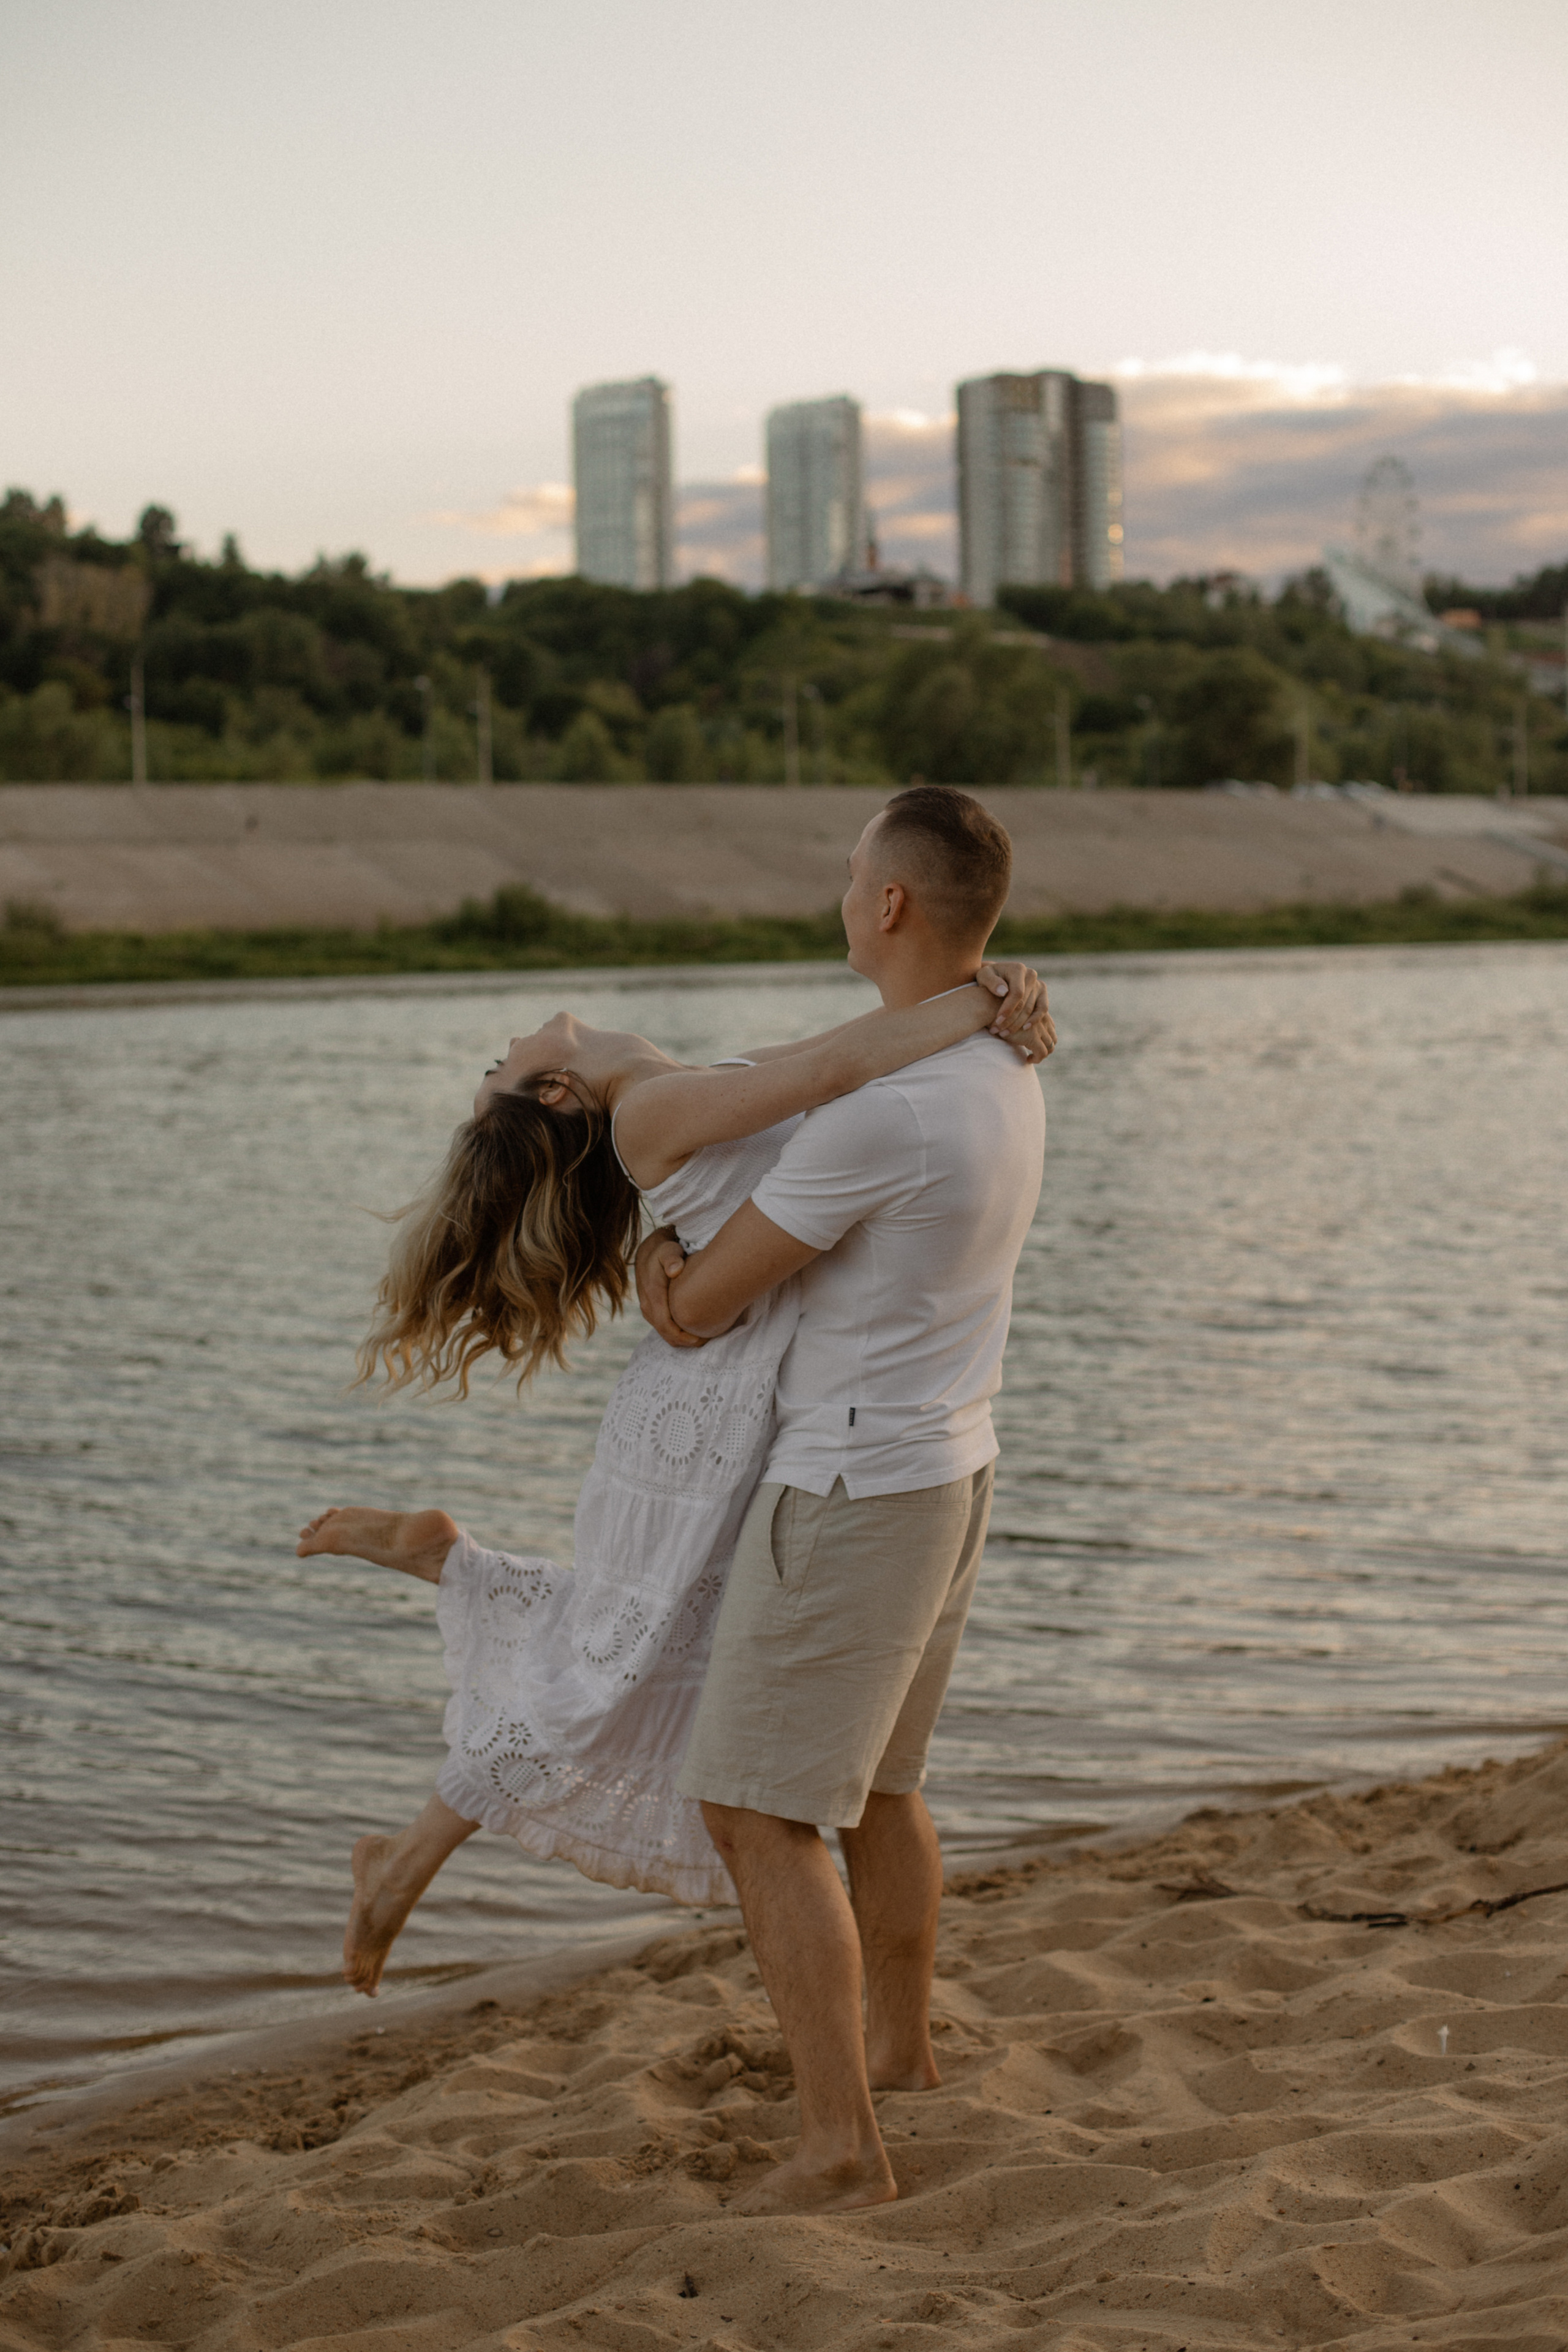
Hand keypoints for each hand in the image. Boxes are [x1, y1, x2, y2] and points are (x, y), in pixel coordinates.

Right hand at [634, 1224, 704, 1347]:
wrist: (650, 1250)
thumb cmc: (664, 1250)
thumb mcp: (668, 1249)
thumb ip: (672, 1258)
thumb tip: (675, 1270)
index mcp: (652, 1295)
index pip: (666, 1325)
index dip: (682, 1336)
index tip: (701, 1339)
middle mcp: (647, 1306)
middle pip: (666, 1333)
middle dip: (685, 1341)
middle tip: (707, 1342)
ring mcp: (648, 1309)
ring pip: (664, 1333)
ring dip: (681, 1339)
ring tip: (702, 1339)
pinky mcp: (652, 1310)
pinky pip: (664, 1327)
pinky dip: (677, 1333)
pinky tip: (693, 1331)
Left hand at [976, 960, 1055, 1064]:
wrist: (997, 976)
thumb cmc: (988, 977)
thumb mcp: (983, 976)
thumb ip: (991, 982)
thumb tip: (1004, 991)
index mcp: (1018, 969)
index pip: (1017, 993)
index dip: (1008, 1008)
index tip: (997, 1021)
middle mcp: (1031, 975)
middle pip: (1024, 1003)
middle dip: (1010, 1020)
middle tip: (998, 1031)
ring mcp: (1038, 984)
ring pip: (1031, 1008)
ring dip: (1018, 1023)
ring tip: (1004, 1033)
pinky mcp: (1042, 993)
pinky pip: (1042, 1009)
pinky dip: (1035, 1019)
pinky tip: (1024, 1028)